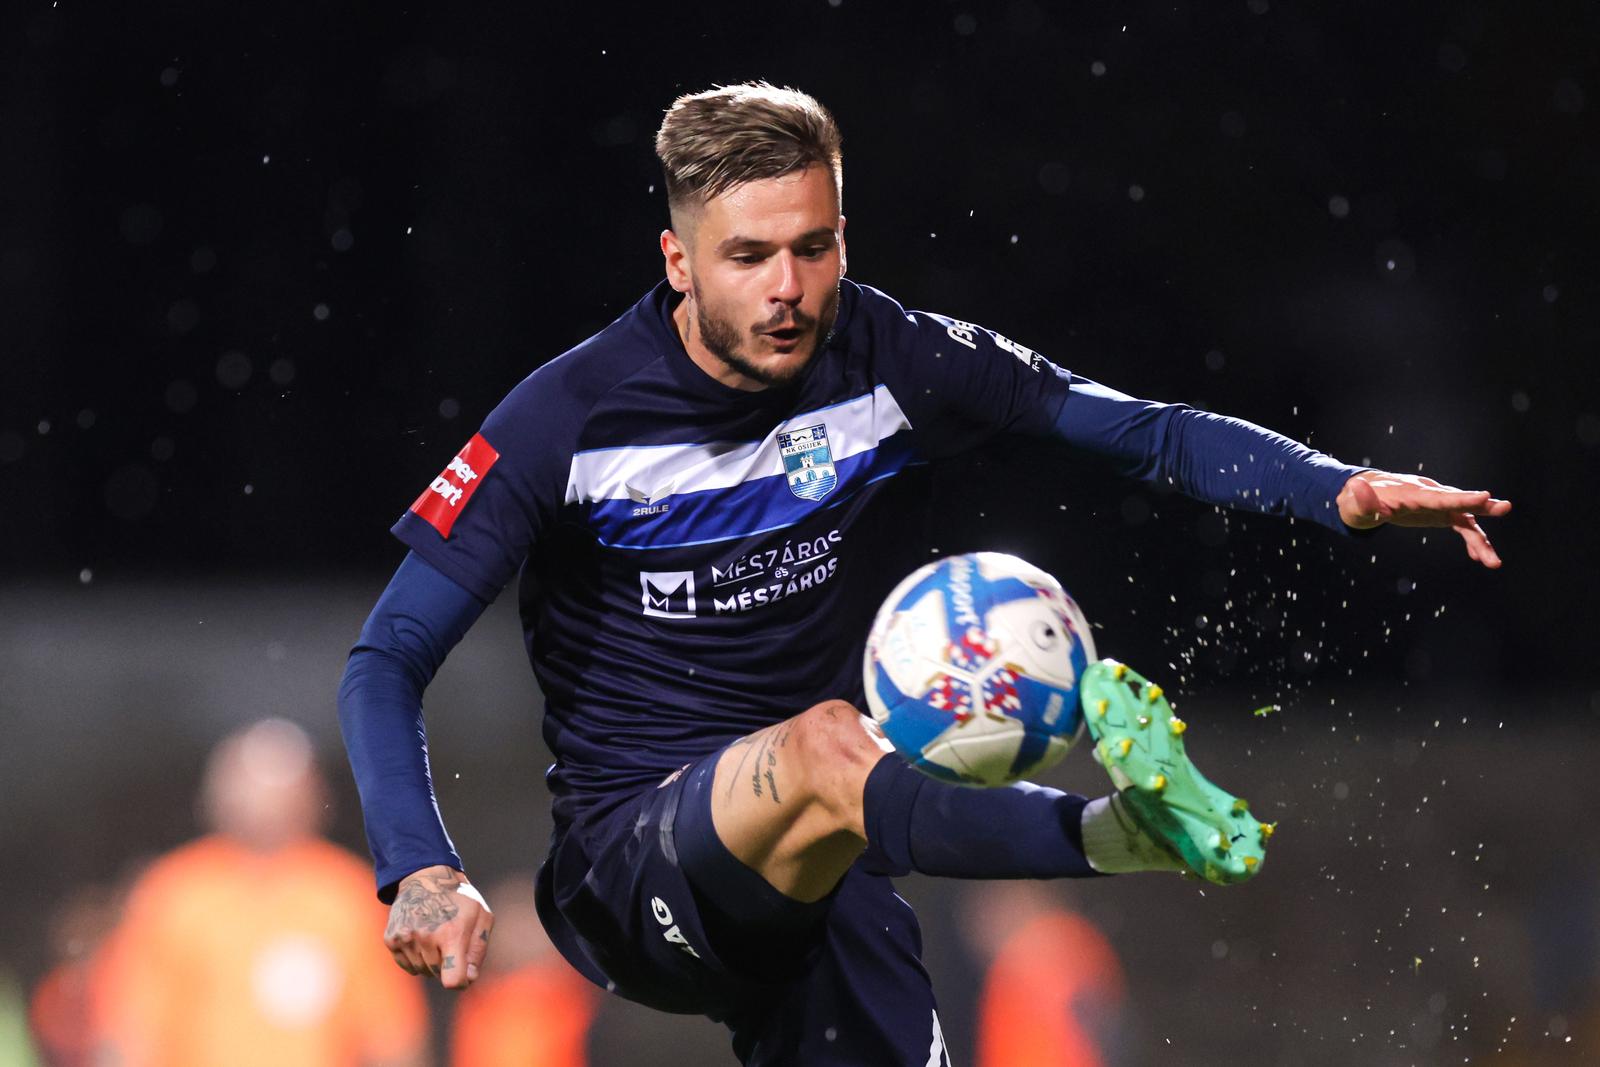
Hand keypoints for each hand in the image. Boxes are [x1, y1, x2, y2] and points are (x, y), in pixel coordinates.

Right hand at [383, 865, 493, 988]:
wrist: (425, 876)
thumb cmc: (459, 899)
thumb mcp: (481, 916)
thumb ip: (478, 950)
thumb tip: (469, 979)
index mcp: (451, 933)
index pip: (453, 978)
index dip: (460, 981)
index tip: (464, 974)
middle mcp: (425, 937)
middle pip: (438, 974)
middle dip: (447, 963)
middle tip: (449, 938)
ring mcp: (405, 938)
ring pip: (422, 970)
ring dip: (431, 960)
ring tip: (435, 935)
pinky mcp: (391, 939)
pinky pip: (408, 966)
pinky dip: (416, 957)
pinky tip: (421, 937)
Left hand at [1337, 470, 1511, 567]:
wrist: (1365, 494)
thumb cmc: (1358, 500)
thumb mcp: (1354, 503)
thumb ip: (1359, 500)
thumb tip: (1354, 488)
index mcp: (1411, 494)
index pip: (1438, 497)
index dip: (1460, 498)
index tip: (1485, 496)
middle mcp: (1430, 496)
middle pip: (1457, 501)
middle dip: (1479, 505)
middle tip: (1505, 507)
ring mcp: (1438, 504)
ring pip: (1465, 519)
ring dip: (1480, 540)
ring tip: (1494, 563)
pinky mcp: (1441, 513)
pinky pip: (1462, 527)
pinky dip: (1473, 542)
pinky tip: (1482, 559)